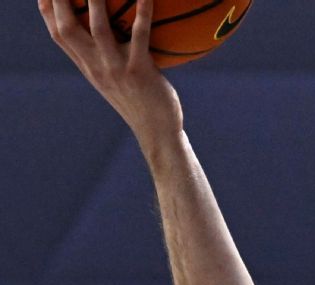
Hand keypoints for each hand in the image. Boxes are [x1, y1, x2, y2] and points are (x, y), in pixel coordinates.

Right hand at [39, 0, 182, 140]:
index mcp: (87, 66)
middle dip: (60, 2)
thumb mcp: (114, 78)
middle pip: (67, 29)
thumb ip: (104, 57)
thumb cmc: (139, 101)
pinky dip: (143, 13)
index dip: (48, 11)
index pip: (59, 36)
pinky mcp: (139, 70)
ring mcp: (116, 68)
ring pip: (99, 29)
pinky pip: (140, 36)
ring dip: (95, 2)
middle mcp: (95, 66)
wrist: (156, 130)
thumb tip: (106, 31)